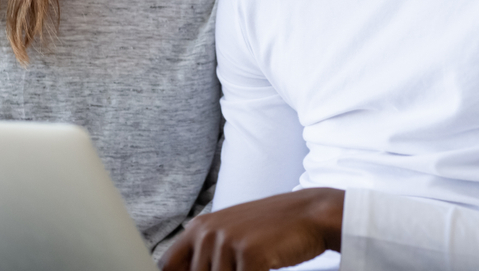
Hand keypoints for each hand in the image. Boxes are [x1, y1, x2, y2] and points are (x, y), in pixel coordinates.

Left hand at [160, 188, 343, 270]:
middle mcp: (207, 232)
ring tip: (257, 263)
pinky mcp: (249, 254)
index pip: (167, 265)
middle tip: (243, 265)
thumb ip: (205, 255)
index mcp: (199, 227)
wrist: (311, 213)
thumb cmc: (272, 229)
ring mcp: (227, 242)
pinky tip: (266, 265)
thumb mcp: (231, 235)